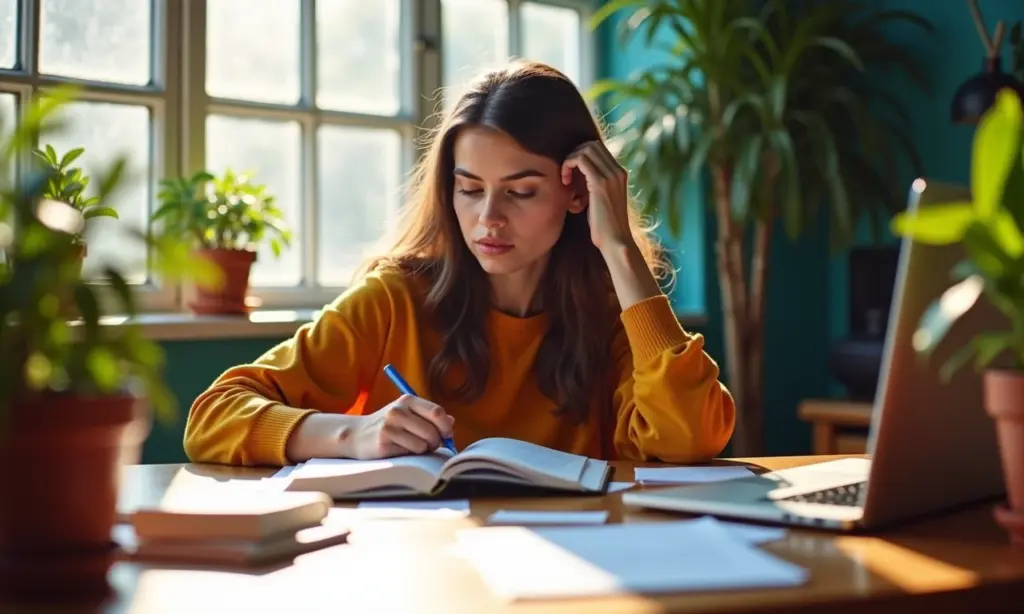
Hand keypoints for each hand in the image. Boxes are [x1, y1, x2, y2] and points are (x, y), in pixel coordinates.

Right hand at [284, 396, 454, 461]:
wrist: (357, 435)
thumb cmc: (389, 425)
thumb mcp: (408, 414)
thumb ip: (429, 417)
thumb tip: (451, 422)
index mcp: (407, 400)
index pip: (437, 412)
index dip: (446, 427)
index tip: (447, 435)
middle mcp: (398, 411)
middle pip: (432, 430)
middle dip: (436, 441)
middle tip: (430, 445)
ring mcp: (389, 427)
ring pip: (423, 445)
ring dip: (423, 450)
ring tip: (413, 447)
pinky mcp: (383, 443)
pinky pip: (410, 453)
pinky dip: (410, 455)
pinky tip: (400, 450)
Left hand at [560, 140, 632, 252]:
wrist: (615, 242)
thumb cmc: (604, 227)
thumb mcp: (599, 201)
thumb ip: (593, 186)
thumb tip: (577, 179)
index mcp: (619, 174)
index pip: (597, 149)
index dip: (580, 157)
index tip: (571, 175)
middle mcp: (618, 171)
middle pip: (591, 145)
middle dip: (574, 156)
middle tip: (566, 175)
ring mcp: (611, 176)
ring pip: (585, 149)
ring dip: (570, 160)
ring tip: (566, 179)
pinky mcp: (600, 183)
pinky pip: (580, 160)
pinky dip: (568, 166)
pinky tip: (565, 182)